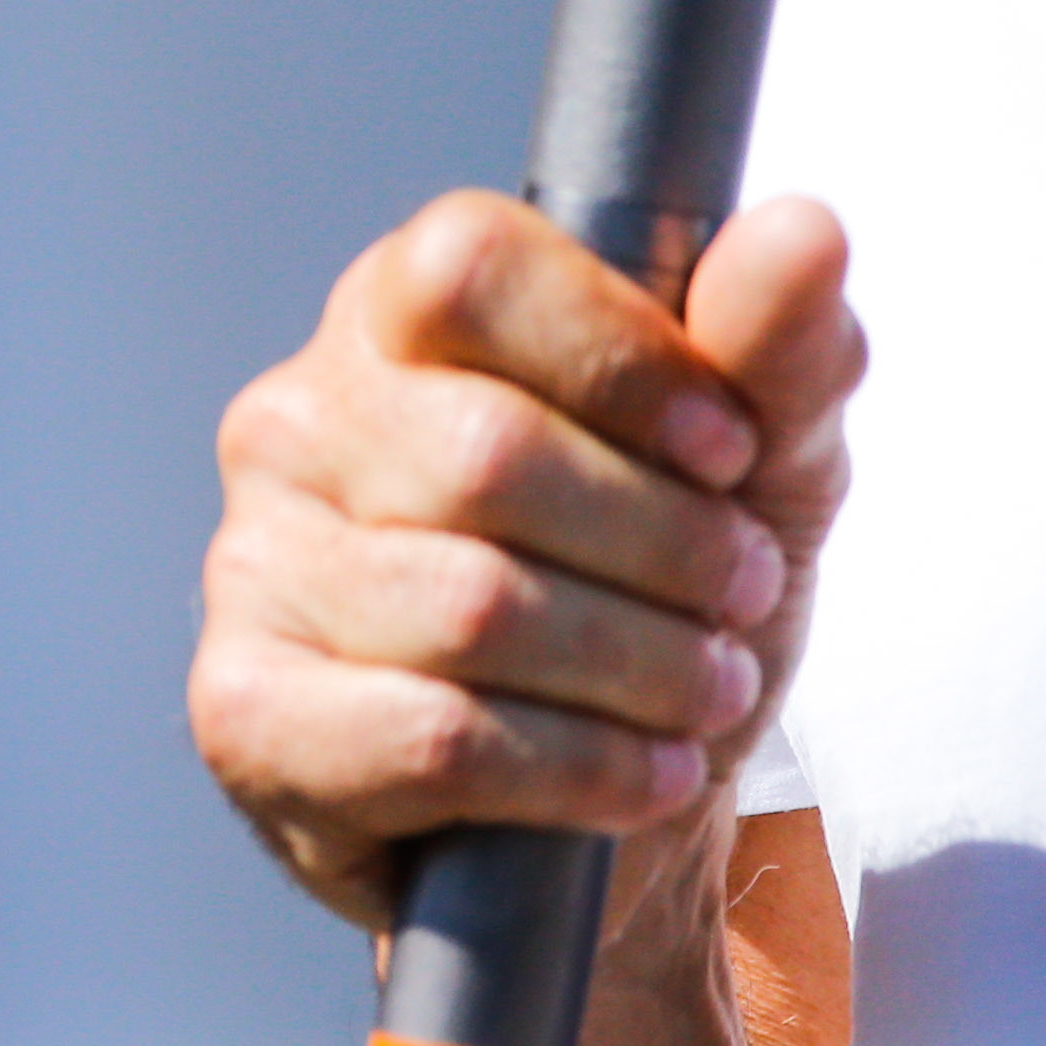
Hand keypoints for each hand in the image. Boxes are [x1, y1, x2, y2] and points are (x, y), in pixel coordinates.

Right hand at [189, 190, 859, 928]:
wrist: (611, 813)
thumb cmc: (658, 600)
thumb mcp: (759, 470)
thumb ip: (776, 349)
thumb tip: (801, 232)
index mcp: (394, 318)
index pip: (467, 263)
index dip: (619, 355)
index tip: (725, 447)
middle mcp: (293, 421)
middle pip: (486, 451)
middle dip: (664, 544)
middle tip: (739, 595)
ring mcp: (250, 566)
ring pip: (470, 605)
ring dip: (640, 668)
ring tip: (704, 691)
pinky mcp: (245, 713)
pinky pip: (429, 735)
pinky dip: (577, 769)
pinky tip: (637, 773)